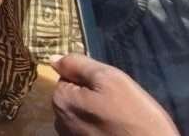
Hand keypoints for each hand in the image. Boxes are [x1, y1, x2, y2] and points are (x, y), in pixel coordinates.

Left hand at [51, 54, 178, 135]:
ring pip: (82, 113)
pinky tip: (117, 131)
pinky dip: (100, 128)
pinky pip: (88, 129)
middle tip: (119, 104)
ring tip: (120, 119)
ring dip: (96, 113)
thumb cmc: (135, 116)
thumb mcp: (111, 80)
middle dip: (93, 96)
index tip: (109, 89)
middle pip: (74, 96)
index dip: (90, 80)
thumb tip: (54, 59)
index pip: (68, 77)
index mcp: (61, 99)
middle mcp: (59, 120)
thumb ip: (79, 65)